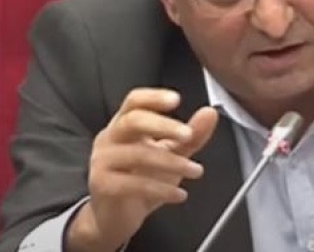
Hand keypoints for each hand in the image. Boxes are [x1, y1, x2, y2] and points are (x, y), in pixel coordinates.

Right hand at [67, 88, 218, 251]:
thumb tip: (210, 113)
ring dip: (172, 162)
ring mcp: (103, 161)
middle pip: (132, 121)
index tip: (177, 99)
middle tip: (188, 134)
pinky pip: (134, 184)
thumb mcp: (170, 154)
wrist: (114, 217)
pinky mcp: (103, 185)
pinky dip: (162, 190)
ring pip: (138, 154)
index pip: (134, 101)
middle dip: (163, 126)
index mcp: (123, 125)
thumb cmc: (140, 179)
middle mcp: (110, 138)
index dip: (154, 97)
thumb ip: (191, 135)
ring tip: (195, 170)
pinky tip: (179, 194)